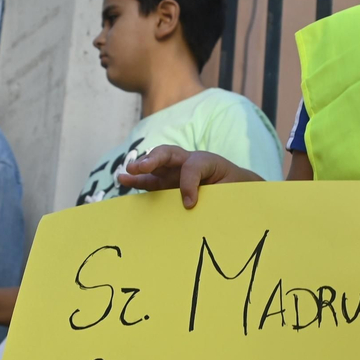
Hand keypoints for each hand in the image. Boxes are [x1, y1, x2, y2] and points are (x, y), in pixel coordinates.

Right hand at [116, 145, 262, 208]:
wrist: (236, 187)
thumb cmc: (234, 188)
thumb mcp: (231, 190)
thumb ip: (216, 194)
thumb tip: (189, 206)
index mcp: (205, 161)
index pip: (193, 166)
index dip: (189, 183)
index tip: (190, 204)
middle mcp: (187, 162)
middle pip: (168, 153)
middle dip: (153, 159)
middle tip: (140, 167)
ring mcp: (175, 171)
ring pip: (155, 165)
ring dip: (140, 168)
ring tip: (127, 172)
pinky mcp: (167, 183)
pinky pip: (150, 180)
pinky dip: (137, 180)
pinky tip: (123, 179)